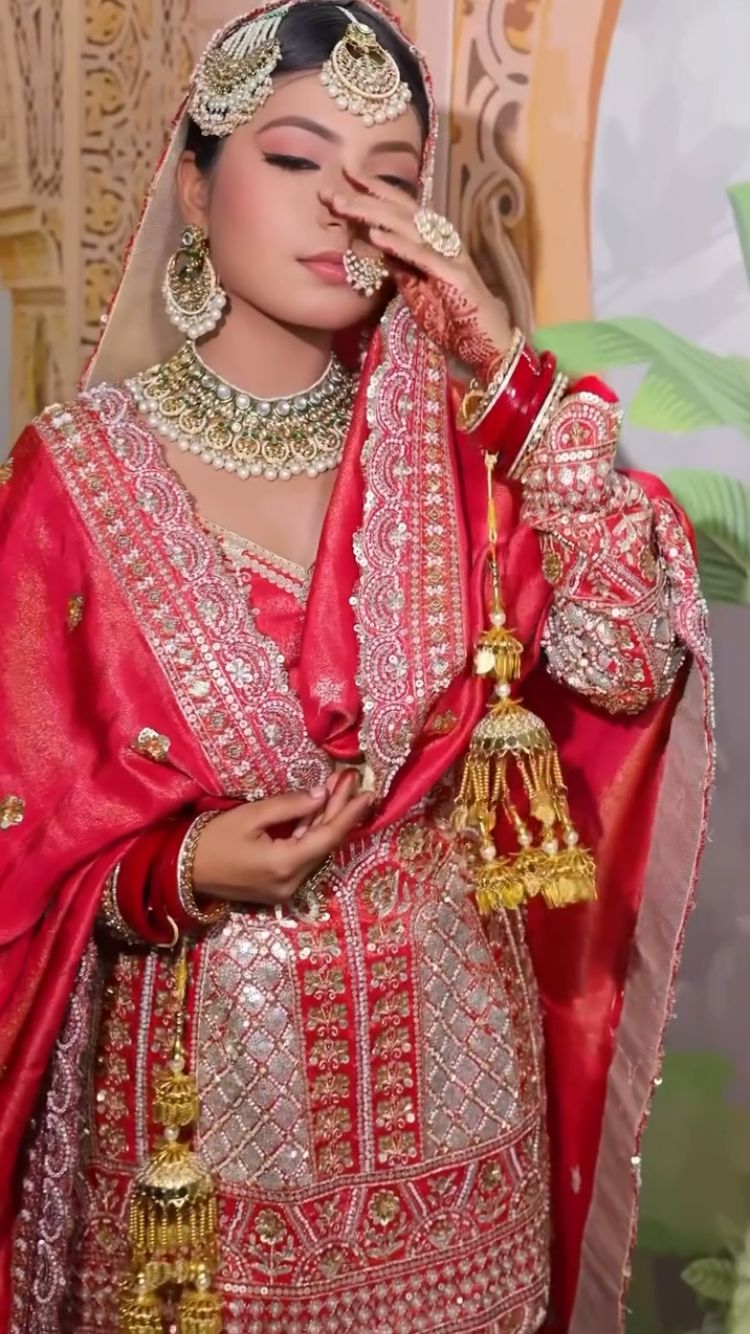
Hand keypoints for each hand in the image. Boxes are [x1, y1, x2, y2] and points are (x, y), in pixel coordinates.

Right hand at [192, 780, 371, 908]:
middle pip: (325, 842)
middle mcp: (291, 882)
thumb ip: (288, 805)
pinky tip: (318, 811)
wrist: (182, 872)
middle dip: (339, 810)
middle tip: (350, 780)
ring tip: (338, 789)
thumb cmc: (211, 840)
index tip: (368, 792)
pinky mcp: (278, 886)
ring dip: (326, 820)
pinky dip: (311, 833)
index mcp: (285, 865)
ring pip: (315, 849)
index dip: (350, 813)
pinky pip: (302, 856)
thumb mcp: (249, 816)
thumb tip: (320, 795)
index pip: (328, 836)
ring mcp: (285, 888)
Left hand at [320, 170, 511, 381]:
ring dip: (374, 214)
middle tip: (330, 191)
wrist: (489, 344)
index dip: (374, 190)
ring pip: (409, 228)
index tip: (344, 174)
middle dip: (364, 198)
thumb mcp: (417, 287)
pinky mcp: (457, 279)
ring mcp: (450, 257)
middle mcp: (442, 241)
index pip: (400, 208)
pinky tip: (376, 236)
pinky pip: (424, 258)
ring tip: (344, 205)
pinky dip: (400, 246)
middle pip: (400, 212)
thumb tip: (374, 243)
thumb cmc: (454, 317)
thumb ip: (398, 264)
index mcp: (433, 241)